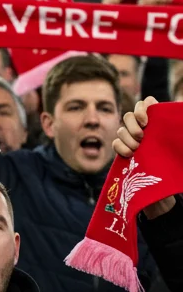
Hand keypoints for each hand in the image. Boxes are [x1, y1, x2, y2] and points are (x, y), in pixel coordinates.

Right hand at [114, 96, 175, 218]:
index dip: (142, 108)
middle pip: (129, 115)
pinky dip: (121, 148)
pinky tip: (130, 155)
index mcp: (158, 122)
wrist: (165, 187)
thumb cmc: (176, 166)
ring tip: (138, 149)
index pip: (146, 104)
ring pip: (121, 130)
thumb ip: (178, 129)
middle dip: (133, 125)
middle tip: (142, 137)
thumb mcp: (179, 145)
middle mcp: (144, 128)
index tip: (147, 121)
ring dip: (128, 138)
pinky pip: (116, 144)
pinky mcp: (124, 152)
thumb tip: (175, 108)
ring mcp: (132, 140)